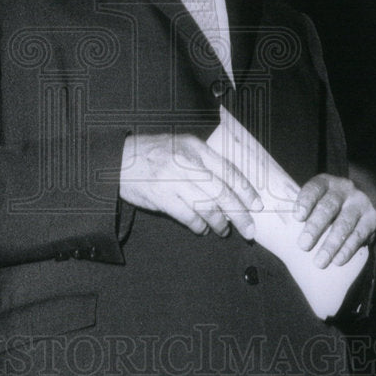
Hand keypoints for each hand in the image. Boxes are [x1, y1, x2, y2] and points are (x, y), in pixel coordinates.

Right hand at [119, 133, 262, 239]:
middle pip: (222, 193)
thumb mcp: (182, 146)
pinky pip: (188, 217)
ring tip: (223, 229)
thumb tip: (231, 186)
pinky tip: (202, 229)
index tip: (256, 205)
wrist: (118, 159)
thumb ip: (204, 161)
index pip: (228, 170)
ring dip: (220, 223)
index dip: (246, 190)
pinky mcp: (161, 197)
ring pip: (207, 207)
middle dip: (240, 214)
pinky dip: (199, 226)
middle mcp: (186, 163)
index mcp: (195, 148)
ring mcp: (173, 181)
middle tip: (249, 229)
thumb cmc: (153, 153)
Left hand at [294, 174, 375, 268]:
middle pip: (329, 207)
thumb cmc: (325, 210)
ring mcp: (360, 202)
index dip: (305, 201)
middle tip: (303, 245)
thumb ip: (300, 213)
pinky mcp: (372, 218)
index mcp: (326, 183)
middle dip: (315, 227)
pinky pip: (359, 235)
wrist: (356, 209)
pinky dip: (347, 249)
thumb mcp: (314, 203)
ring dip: (331, 244)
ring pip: (344, 223)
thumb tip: (273, 230)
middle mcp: (344, 189)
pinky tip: (337, 260)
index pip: (314, 188)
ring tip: (319, 261)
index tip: (296, 217)